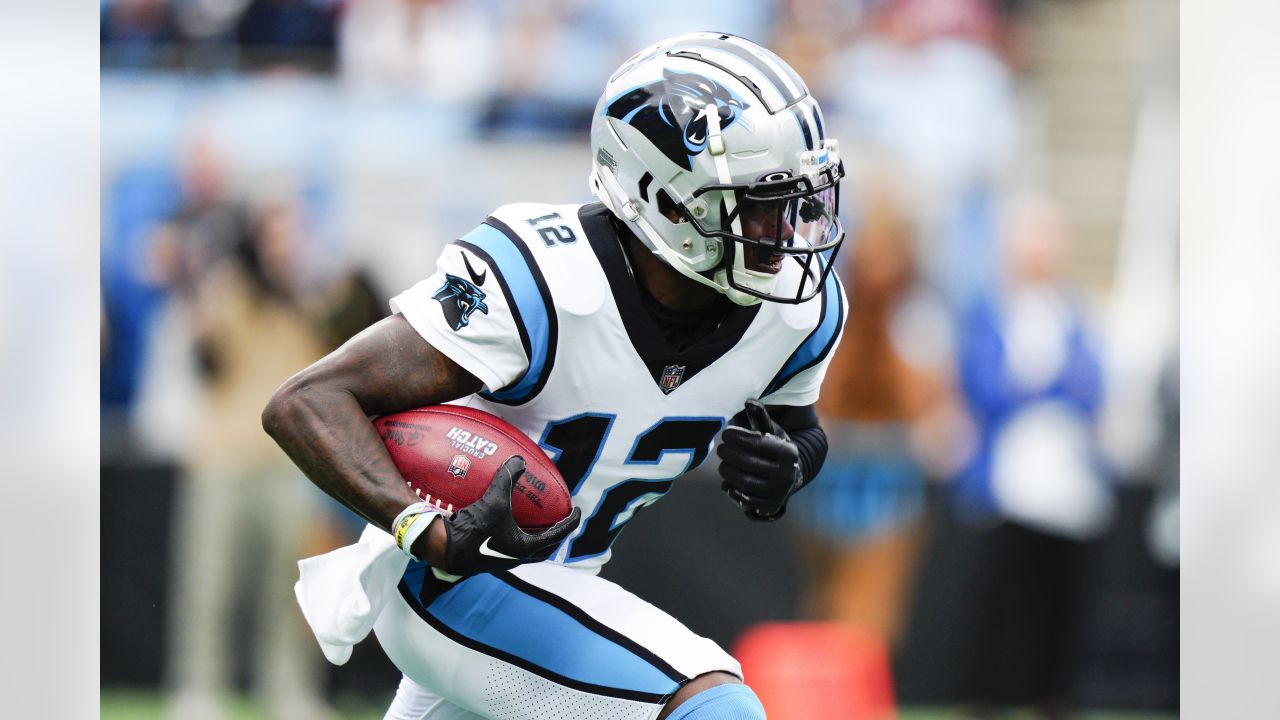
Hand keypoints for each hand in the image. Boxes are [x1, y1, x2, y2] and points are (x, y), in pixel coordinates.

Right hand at [442, 456, 580, 575]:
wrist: (444, 549)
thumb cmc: (474, 529)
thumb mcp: (493, 500)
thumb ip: (507, 478)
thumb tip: (519, 460)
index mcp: (526, 548)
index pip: (558, 535)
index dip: (571, 522)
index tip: (578, 511)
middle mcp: (518, 558)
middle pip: (546, 548)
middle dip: (556, 535)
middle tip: (560, 519)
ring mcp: (503, 560)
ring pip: (529, 551)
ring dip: (537, 538)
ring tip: (538, 522)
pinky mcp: (490, 558)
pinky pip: (512, 548)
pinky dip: (519, 537)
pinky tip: (509, 524)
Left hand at [716, 400, 802, 520]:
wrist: (788, 476)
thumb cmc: (774, 448)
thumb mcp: (771, 430)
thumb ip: (759, 417)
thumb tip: (749, 401)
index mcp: (789, 452)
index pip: (757, 443)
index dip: (737, 436)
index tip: (725, 433)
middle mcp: (787, 474)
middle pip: (748, 463)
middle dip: (729, 454)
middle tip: (721, 449)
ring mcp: (779, 493)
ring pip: (744, 482)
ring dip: (728, 471)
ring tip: (723, 464)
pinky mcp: (769, 507)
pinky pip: (744, 500)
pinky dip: (732, 490)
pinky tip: (727, 481)